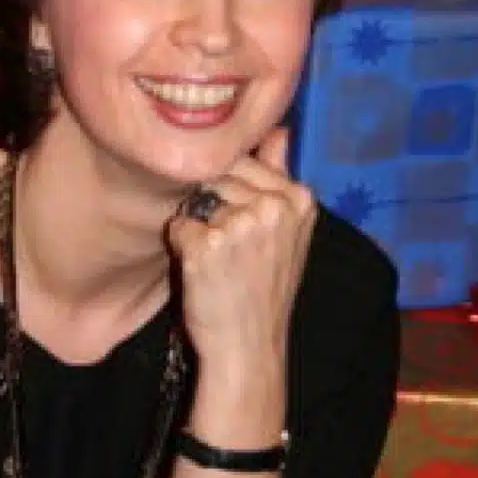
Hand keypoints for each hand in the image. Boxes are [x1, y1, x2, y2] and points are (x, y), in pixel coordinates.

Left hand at [166, 128, 316, 390]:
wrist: (249, 348)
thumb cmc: (265, 288)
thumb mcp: (288, 231)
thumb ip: (280, 176)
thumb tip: (279, 129)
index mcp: (299, 199)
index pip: (245, 163)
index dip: (232, 193)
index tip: (243, 231)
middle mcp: (274, 207)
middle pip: (218, 178)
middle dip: (214, 208)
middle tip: (232, 252)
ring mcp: (240, 225)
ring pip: (196, 200)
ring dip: (199, 228)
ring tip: (222, 263)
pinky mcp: (207, 246)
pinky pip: (178, 226)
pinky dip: (182, 248)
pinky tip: (204, 273)